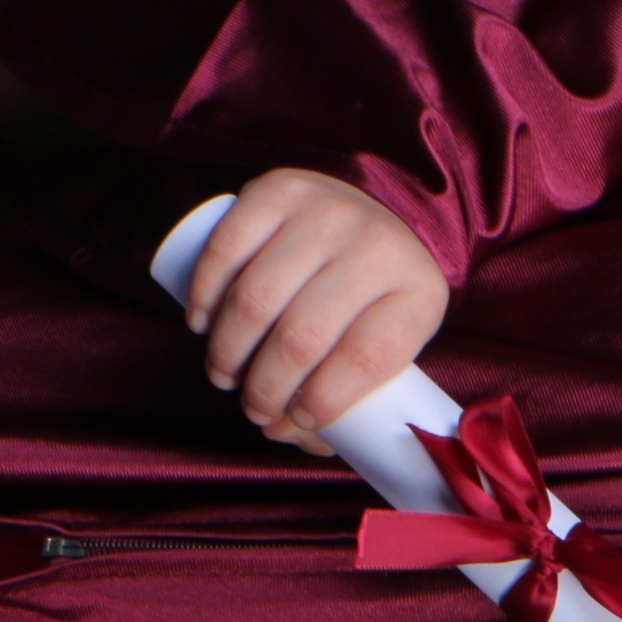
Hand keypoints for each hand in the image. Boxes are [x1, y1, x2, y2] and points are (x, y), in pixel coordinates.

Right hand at [183, 167, 451, 454]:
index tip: (297, 421)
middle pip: (303, 337)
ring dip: (228, 351)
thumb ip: (347, 394)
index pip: (366, 359)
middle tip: (253, 408)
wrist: (379, 211)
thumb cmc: (377, 297)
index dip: (323, 402)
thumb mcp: (389, 342)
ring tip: (225, 375)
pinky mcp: (279, 188)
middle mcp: (377, 245)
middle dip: (265, 389)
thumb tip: (286, 433)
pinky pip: (226, 248)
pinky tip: (202, 324)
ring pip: (257, 299)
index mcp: (418, 293)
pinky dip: (205, 295)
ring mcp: (327, 212)